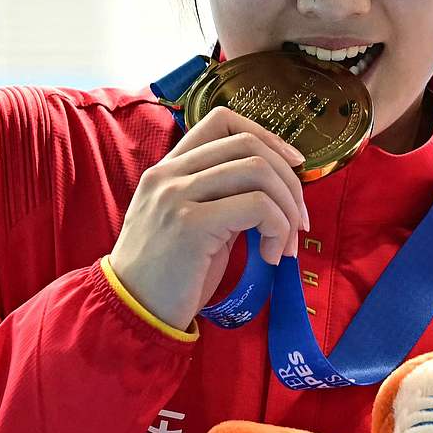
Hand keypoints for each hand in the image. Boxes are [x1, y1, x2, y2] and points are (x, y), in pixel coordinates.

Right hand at [108, 106, 310, 329]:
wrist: (132, 312)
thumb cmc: (169, 276)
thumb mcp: (194, 224)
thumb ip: (223, 198)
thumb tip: (278, 190)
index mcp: (169, 168)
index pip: (222, 119)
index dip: (267, 135)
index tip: (293, 166)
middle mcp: (169, 173)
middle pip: (249, 144)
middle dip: (289, 181)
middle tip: (300, 221)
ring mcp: (177, 195)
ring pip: (258, 170)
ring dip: (287, 209)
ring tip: (284, 245)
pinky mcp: (191, 223)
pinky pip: (258, 206)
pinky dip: (278, 229)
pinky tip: (270, 257)